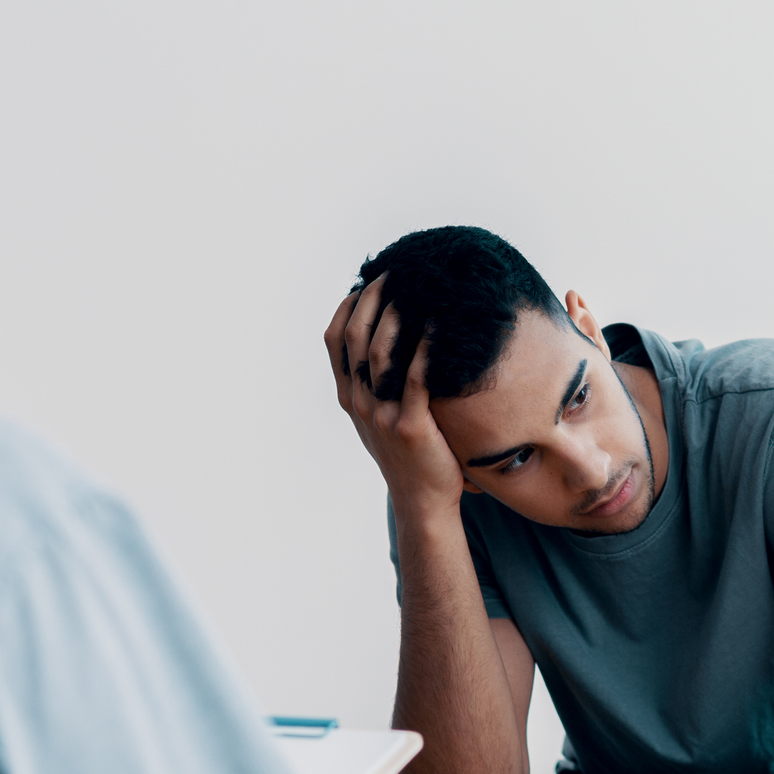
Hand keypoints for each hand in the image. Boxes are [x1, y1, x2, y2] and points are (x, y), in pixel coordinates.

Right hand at [323, 275, 466, 524]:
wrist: (422, 500)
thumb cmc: (408, 455)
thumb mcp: (379, 417)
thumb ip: (375, 384)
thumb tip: (385, 339)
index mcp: (348, 396)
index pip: (334, 340)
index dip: (347, 306)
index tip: (366, 282)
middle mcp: (358, 402)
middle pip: (355, 338)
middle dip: (372, 299)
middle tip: (394, 273)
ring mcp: (380, 415)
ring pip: (380, 353)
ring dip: (396, 315)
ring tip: (413, 289)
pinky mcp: (409, 426)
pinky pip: (416, 377)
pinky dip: (426, 347)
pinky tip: (438, 325)